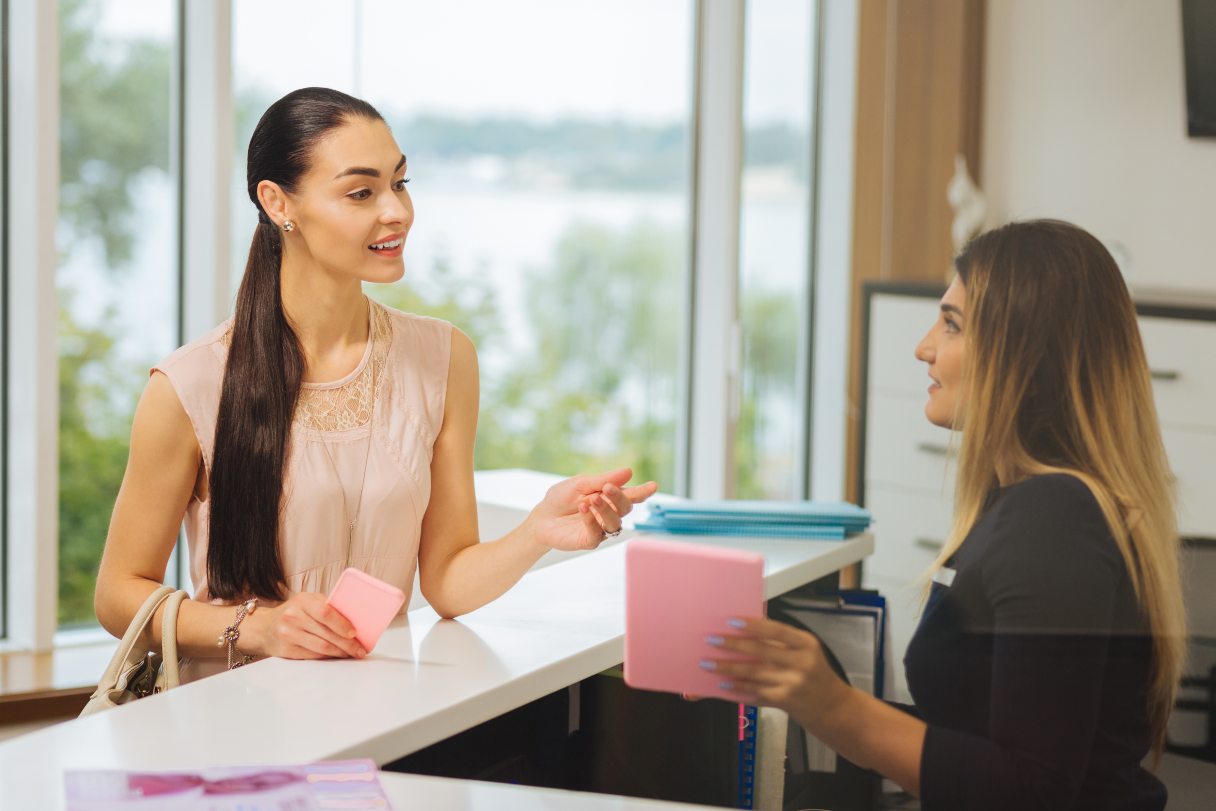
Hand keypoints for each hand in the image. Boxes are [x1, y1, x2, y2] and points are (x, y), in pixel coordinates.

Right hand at [240, 592, 366, 659]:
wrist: (264, 627)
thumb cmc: (293, 612)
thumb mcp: (307, 602)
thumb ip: (326, 607)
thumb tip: (354, 622)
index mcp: (302, 600)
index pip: (326, 612)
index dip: (342, 624)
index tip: (355, 633)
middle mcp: (293, 616)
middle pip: (326, 633)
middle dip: (347, 644)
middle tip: (360, 650)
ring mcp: (288, 634)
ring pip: (321, 647)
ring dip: (340, 652)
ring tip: (351, 654)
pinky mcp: (285, 650)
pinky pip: (312, 656)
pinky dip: (327, 657)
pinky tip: (336, 657)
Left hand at [529, 467, 657, 551]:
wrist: (541, 517)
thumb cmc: (562, 498)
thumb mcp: (580, 483)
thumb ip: (603, 479)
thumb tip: (629, 472)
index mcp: (609, 498)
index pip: (630, 495)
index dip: (642, 492)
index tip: (653, 486)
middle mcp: (609, 514)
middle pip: (625, 508)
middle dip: (619, 497)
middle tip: (607, 488)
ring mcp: (601, 528)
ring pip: (615, 522)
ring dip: (606, 509)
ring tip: (592, 499)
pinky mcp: (590, 541)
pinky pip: (598, 534)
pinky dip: (591, 520)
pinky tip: (583, 509)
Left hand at [703, 617, 850, 728]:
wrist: (832, 705)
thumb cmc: (812, 672)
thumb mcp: (804, 650)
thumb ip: (780, 641)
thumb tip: (744, 630)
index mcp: (805, 643)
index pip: (776, 630)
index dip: (752, 625)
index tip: (730, 621)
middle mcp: (801, 662)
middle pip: (761, 651)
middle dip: (733, 645)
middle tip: (711, 640)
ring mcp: (793, 683)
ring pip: (754, 673)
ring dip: (728, 669)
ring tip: (708, 664)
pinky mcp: (784, 700)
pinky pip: (755, 692)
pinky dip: (737, 688)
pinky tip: (722, 685)